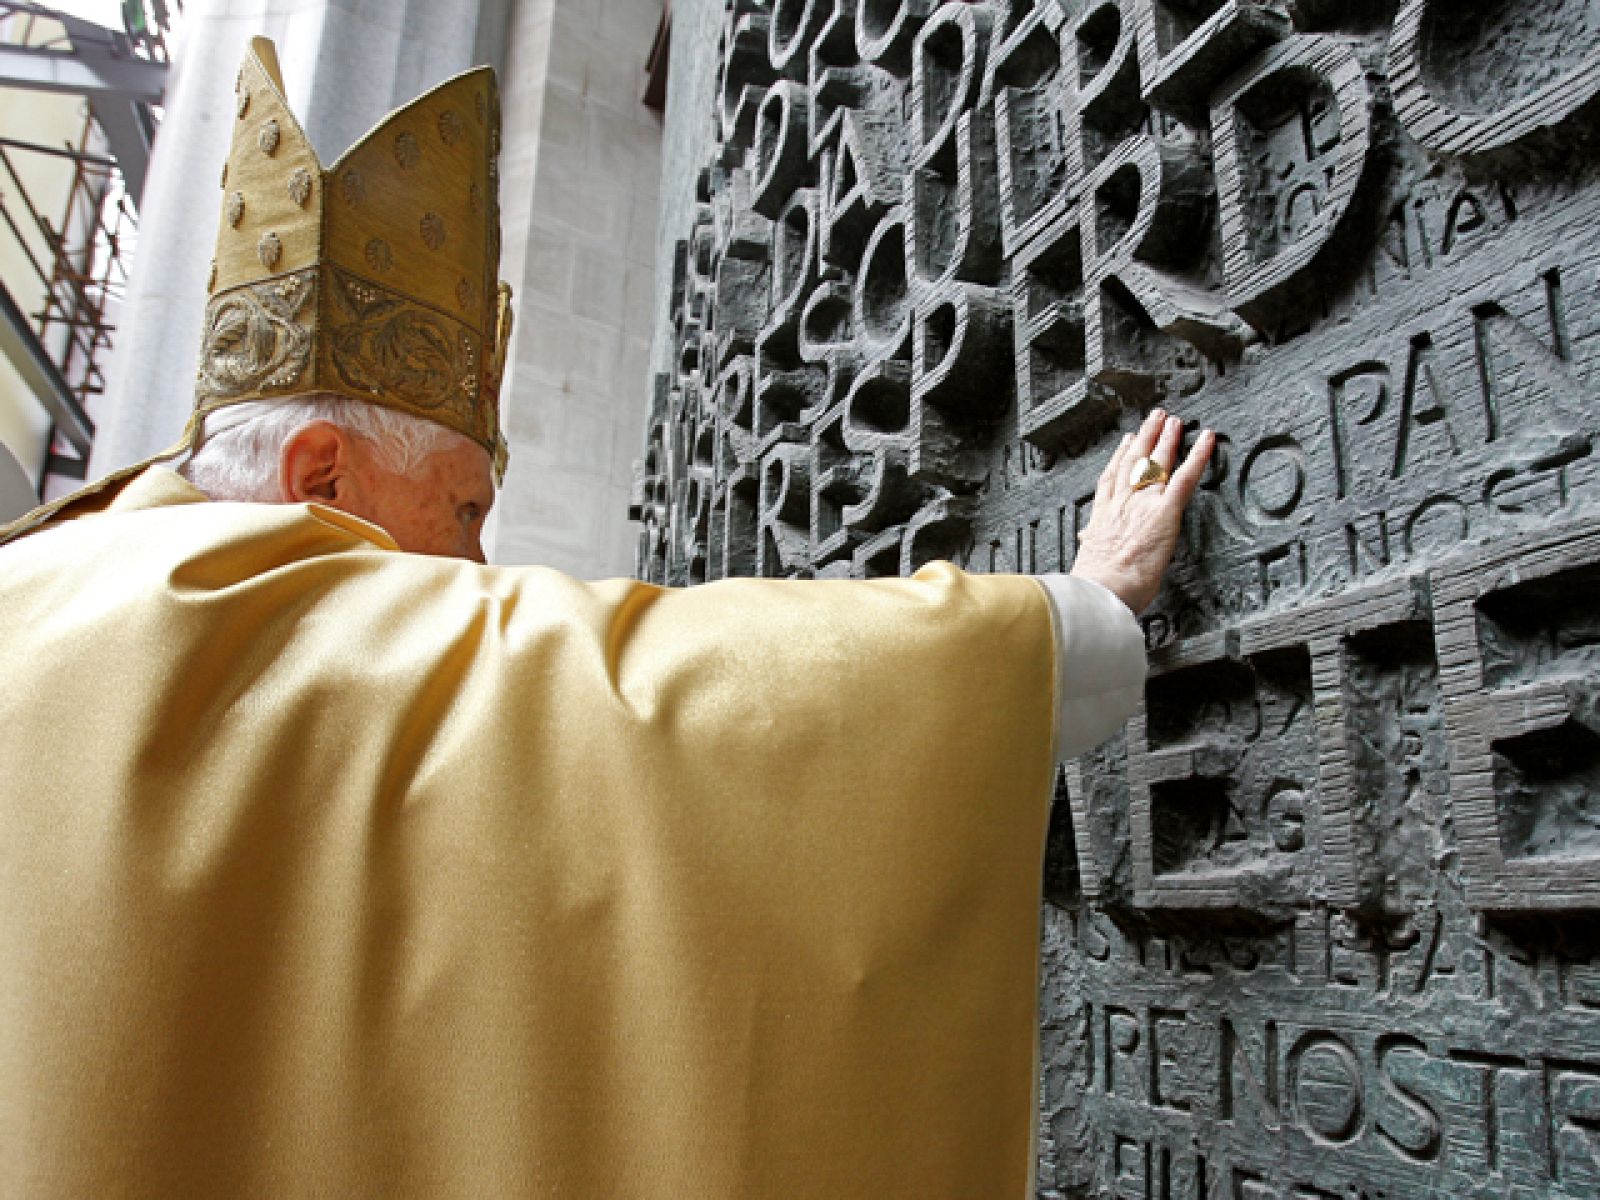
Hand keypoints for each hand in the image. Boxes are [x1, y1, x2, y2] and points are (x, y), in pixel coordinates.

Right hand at [1069, 408, 1214, 614]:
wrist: (1102, 588)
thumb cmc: (1096, 583)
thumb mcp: (1089, 558)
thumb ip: (1092, 544)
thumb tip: (1087, 541)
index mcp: (1104, 515)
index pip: (1113, 478)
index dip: (1120, 456)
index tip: (1126, 442)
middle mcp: (1123, 502)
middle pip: (1134, 460)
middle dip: (1145, 436)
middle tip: (1154, 419)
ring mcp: (1144, 503)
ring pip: (1157, 462)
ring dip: (1167, 438)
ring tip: (1174, 421)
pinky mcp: (1165, 510)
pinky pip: (1185, 477)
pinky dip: (1198, 455)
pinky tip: (1206, 439)